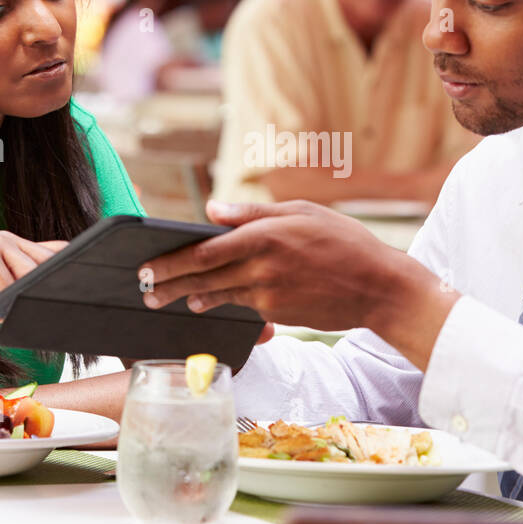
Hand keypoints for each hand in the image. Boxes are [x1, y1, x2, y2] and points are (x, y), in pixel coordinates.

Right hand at [0, 231, 67, 325]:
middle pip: (50, 263)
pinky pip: (6, 280)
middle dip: (50, 289)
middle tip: (47, 311)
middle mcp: (11, 241)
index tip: (85, 291)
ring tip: (9, 312)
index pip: (58, 253)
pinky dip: (2, 300)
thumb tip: (55, 305)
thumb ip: (24, 295)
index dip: (71, 270)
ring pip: (30, 272)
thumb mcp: (2, 299)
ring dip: (24, 297)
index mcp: (19, 250)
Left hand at [139, 200, 457, 363]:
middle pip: (203, 275)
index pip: (207, 248)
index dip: (173, 258)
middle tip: (143, 288)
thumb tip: (212, 211)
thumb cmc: (344, 242)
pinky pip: (242, 306)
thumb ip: (254, 213)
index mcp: (267, 233)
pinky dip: (221, 303)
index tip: (148, 262)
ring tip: (164, 299)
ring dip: (189, 296)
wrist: (379, 286)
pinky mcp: (279, 313)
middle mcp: (263, 265)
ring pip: (219, 294)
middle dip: (169, 282)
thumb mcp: (302, 212)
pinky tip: (205, 302)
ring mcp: (270, 292)